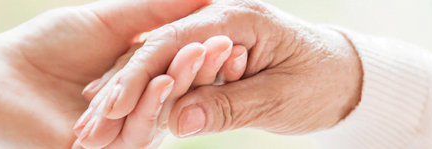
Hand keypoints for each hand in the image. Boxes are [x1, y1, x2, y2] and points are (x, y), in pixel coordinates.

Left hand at [0, 0, 210, 147]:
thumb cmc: (49, 45)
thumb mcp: (110, 20)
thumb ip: (155, 11)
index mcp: (143, 85)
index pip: (181, 70)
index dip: (202, 51)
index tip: (224, 28)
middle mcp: (138, 113)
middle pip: (178, 93)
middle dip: (199, 67)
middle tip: (225, 42)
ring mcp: (122, 136)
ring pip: (160, 113)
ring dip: (182, 82)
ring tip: (199, 52)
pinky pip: (133, 134)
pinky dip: (150, 105)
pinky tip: (163, 79)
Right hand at [81, 0, 362, 147]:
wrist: (346, 76)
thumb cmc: (322, 82)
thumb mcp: (280, 98)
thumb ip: (230, 106)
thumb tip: (177, 122)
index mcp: (237, 18)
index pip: (173, 44)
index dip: (138, 77)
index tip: (110, 109)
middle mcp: (218, 20)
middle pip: (156, 51)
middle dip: (119, 89)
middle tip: (86, 125)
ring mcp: (212, 35)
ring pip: (157, 64)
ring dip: (124, 95)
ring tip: (90, 127)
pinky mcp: (211, 55)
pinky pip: (171, 73)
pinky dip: (146, 96)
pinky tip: (116, 115)